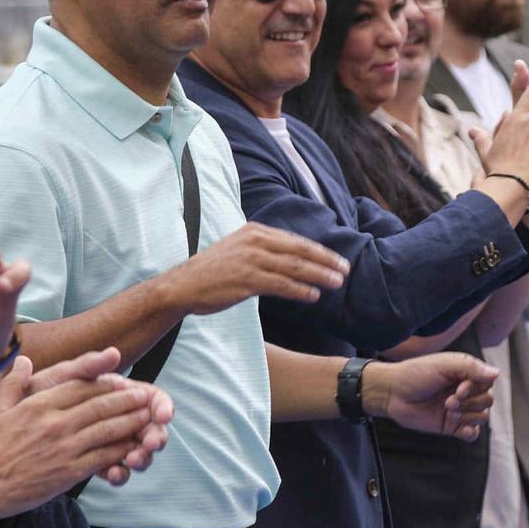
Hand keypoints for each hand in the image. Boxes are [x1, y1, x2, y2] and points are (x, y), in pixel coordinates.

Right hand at [0, 350, 174, 520]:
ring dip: (132, 422)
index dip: (105, 382)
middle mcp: (53, 422)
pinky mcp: (68, 472)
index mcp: (37, 404)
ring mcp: (63, 447)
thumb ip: (14, 384)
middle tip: (146, 395)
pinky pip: (104, 456)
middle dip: (127, 398)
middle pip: (100, 404)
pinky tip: (135, 447)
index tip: (121, 380)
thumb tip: (21, 360)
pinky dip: (123, 450)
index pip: (80, 386)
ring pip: (108, 428)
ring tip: (148, 417)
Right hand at [164, 222, 350, 314]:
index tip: (337, 259)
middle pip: (301, 251)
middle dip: (326, 261)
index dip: (319, 251)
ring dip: (320, 276)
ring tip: (337, 283)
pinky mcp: (247, 280)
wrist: (183, 286)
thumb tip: (291, 258)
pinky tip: (314, 296)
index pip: (296, 240)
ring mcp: (252, 260)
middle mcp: (256, 242)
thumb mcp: (239, 249)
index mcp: (255, 231)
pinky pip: (282, 285)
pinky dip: (301, 290)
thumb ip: (264, 250)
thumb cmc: (212, 271)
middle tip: (345, 270)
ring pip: (295, 267)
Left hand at [365, 353, 498, 442]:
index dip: (477, 388)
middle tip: (448, 401)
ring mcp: (459, 410)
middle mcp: (465, 392)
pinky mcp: (451, 426)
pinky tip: (460, 428)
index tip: (460, 388)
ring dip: (467, 415)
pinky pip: (472, 434)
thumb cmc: (416, 374)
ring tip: (447, 410)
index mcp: (465, 375)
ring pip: (482, 417)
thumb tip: (497, 373)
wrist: (393, 393)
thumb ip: (471, 367)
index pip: (488, 383)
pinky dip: (470, 432)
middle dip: (470, 402)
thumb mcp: (445, 364)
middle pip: (487, 401)